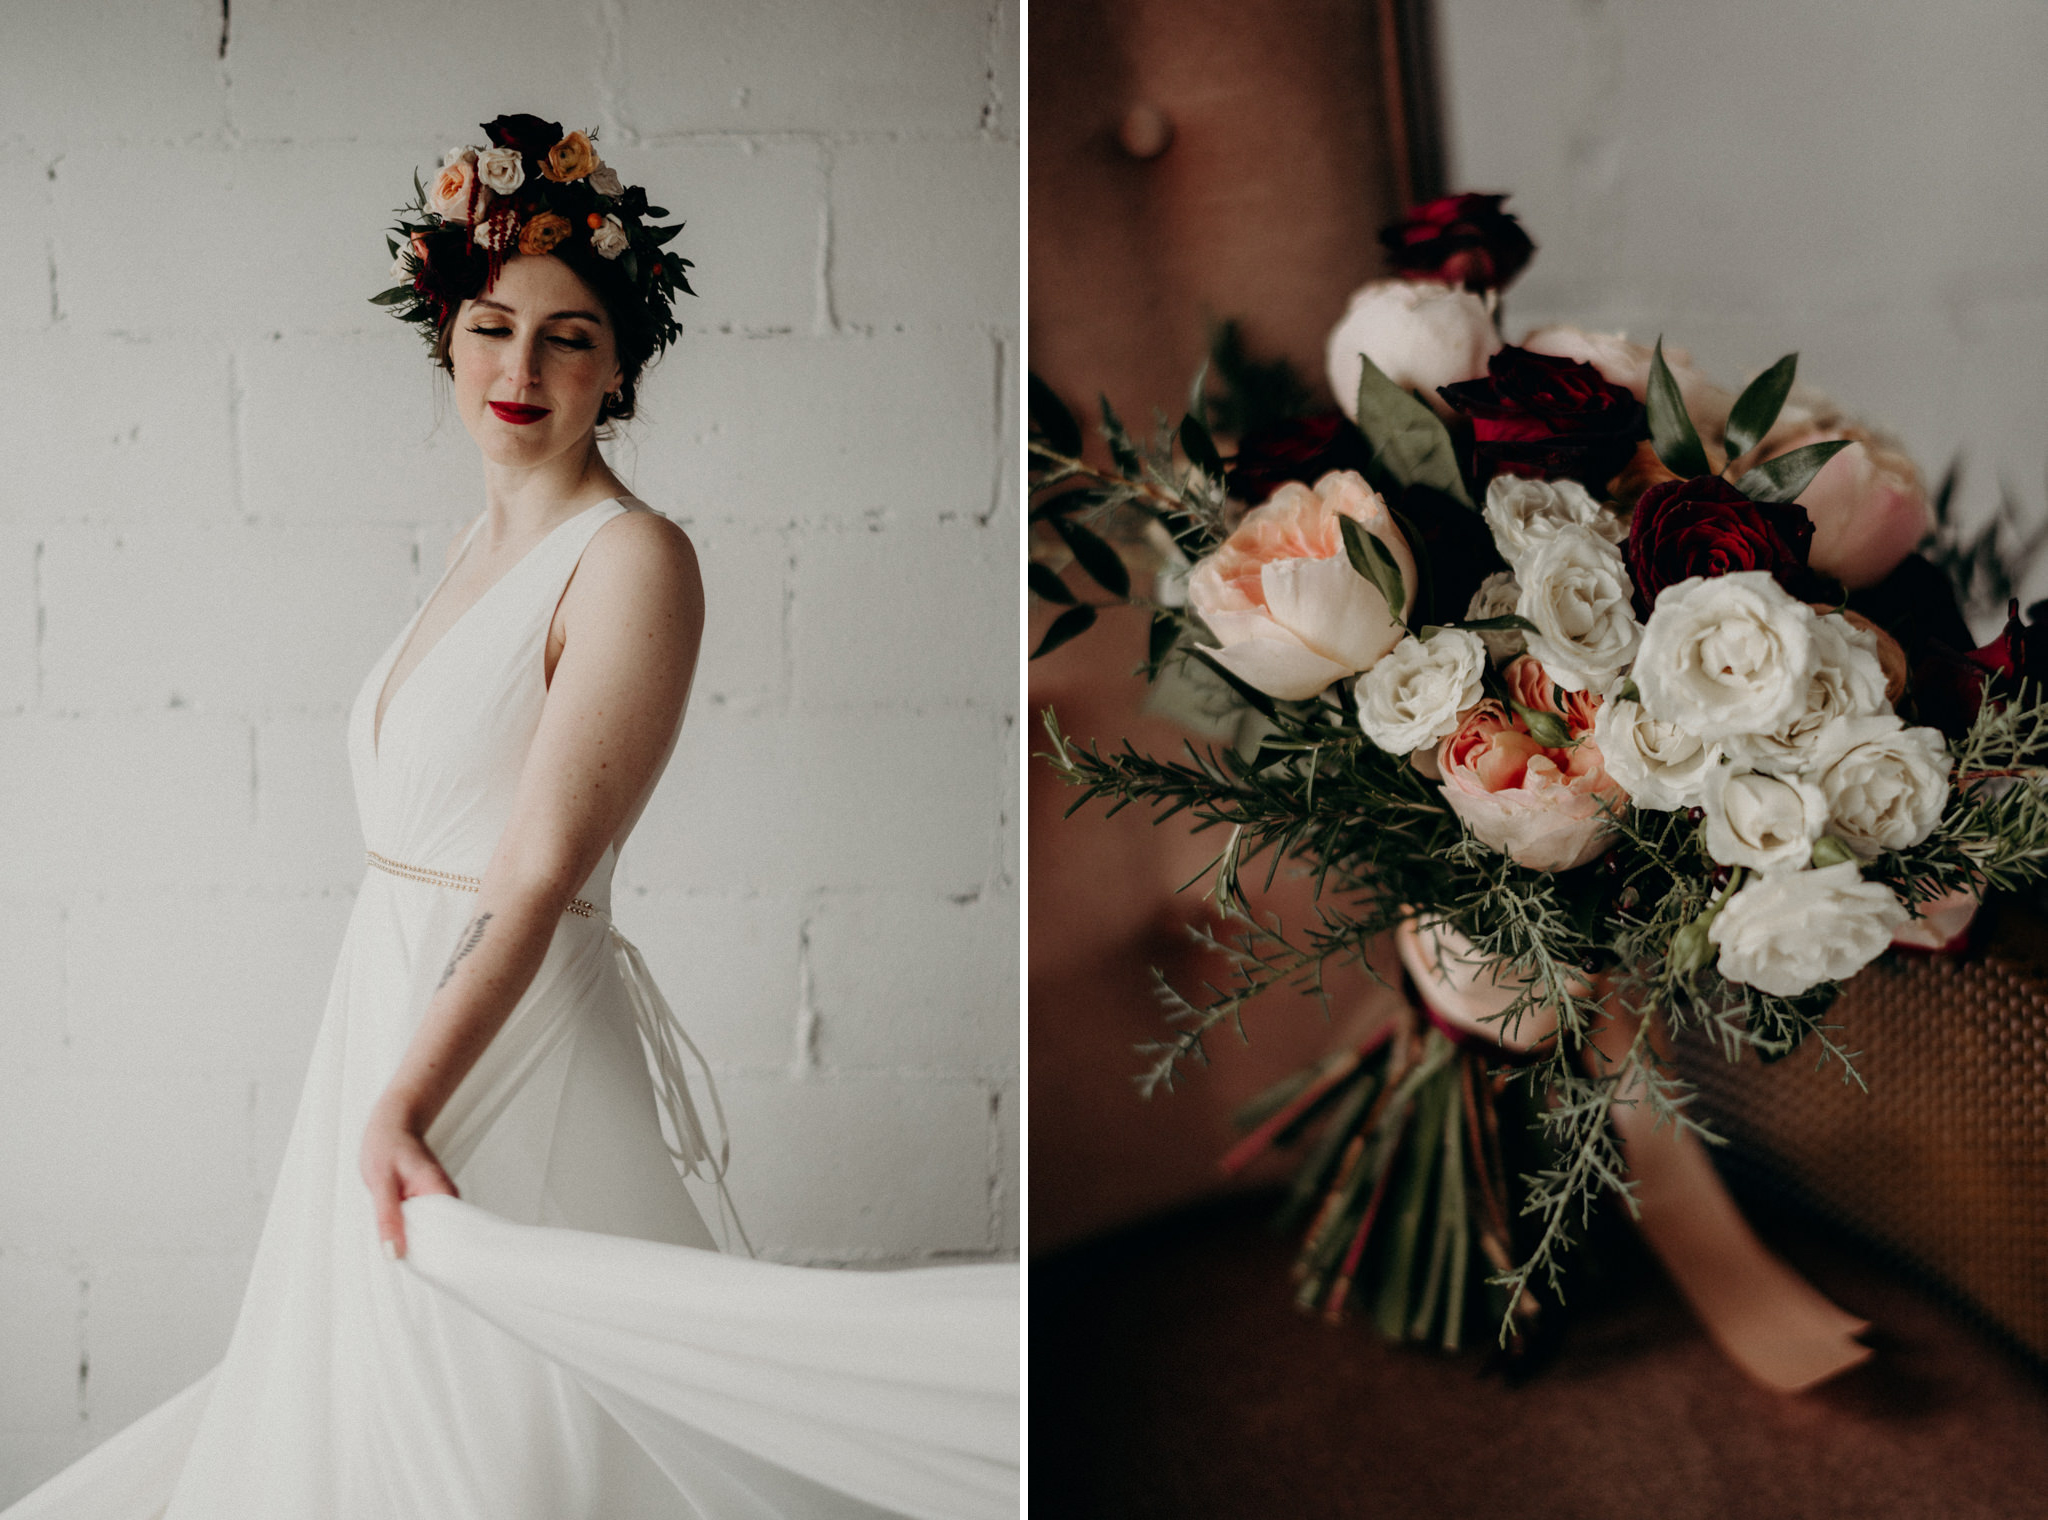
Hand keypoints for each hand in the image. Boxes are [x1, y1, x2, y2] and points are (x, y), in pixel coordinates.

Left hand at [359, 1096, 458, 1259]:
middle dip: (430, 1254)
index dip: (442, 1254)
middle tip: (416, 1269)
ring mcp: (441, 1198)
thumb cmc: (388, 1147)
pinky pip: (429, 1224)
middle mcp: (447, 1195)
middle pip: (446, 1236)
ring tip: (412, 1258)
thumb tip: (393, 1253)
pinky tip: (408, 1242)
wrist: (393, 1124)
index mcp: (439, 1190)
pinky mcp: (432, 1200)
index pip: (451, 1232)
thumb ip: (387, 1219)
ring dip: (423, 1244)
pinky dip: (418, 1234)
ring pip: (436, 1231)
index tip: (431, 1272)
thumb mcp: (380, 1184)